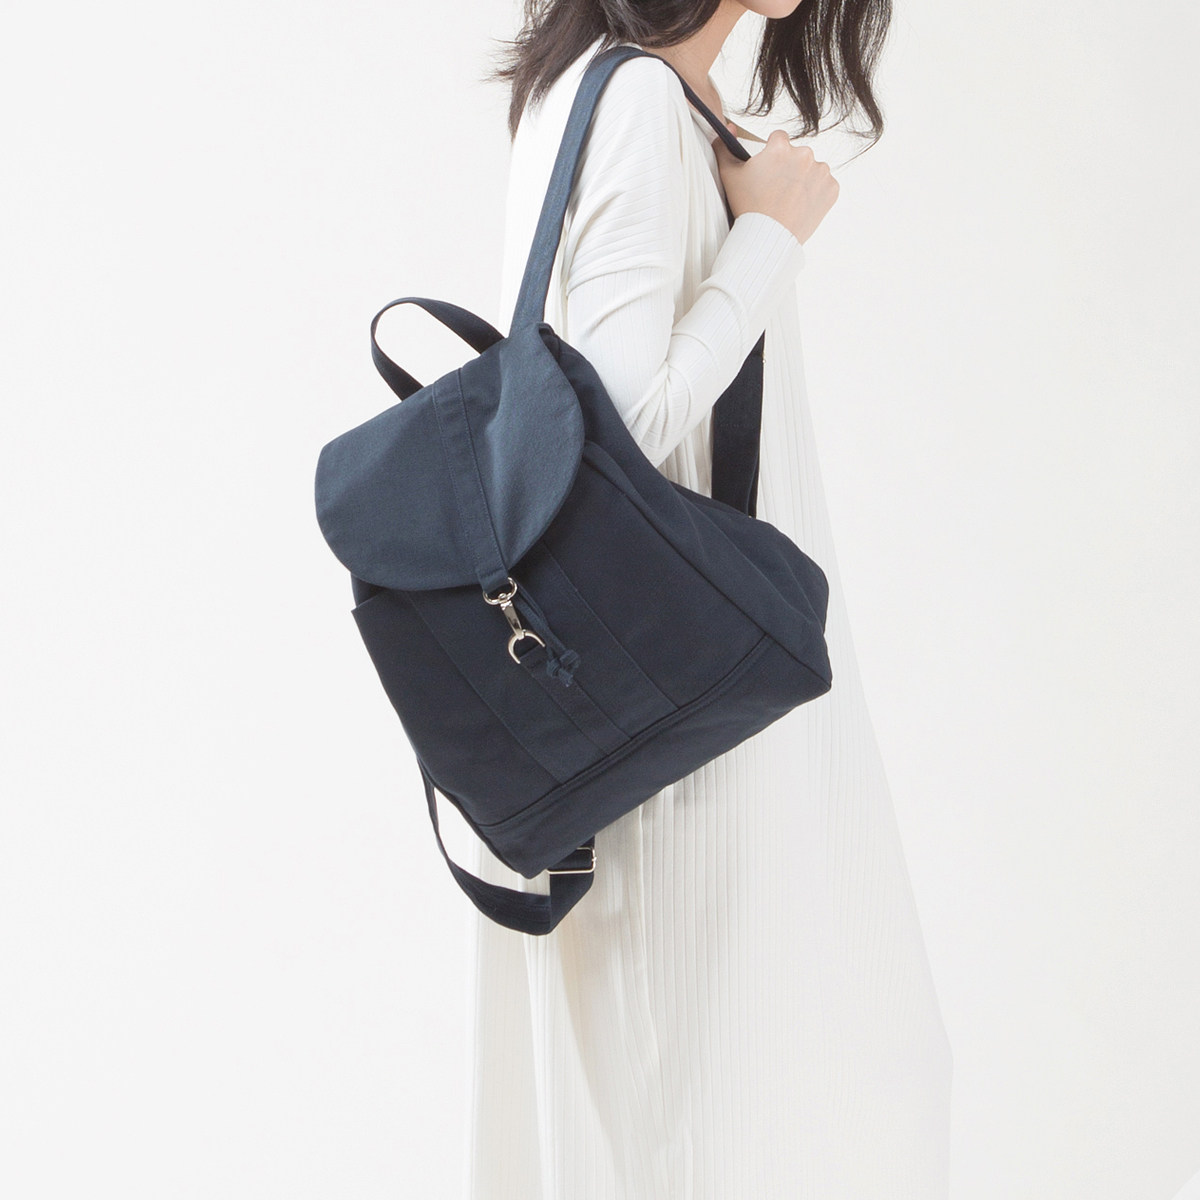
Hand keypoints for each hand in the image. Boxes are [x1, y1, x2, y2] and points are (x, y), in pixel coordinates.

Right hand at [712, 121, 838, 244]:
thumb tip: (727, 127)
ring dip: (804, 178)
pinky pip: (825, 186)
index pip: (778, 139)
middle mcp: (804, 154)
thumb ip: (724, 147)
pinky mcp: (832, 189)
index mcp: (781, 147)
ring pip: (812, 169)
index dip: (772, 154)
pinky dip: (816, 193)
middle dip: (789, 167)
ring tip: (789, 199)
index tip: (769, 170)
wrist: (768, 237)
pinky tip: (801, 205)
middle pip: (797, 154)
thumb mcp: (729, 176)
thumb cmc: (748, 207)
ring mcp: (821, 172)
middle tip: (777, 189)